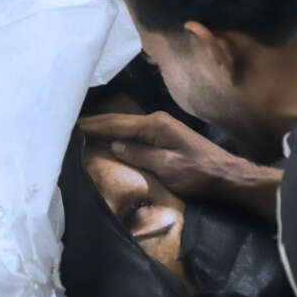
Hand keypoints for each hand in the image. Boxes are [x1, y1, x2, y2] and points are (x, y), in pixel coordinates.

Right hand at [77, 112, 281, 219]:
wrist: (228, 176)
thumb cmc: (200, 174)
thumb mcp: (168, 167)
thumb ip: (140, 155)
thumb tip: (114, 145)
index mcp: (155, 125)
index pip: (115, 124)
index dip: (91, 126)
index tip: (70, 126)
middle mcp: (156, 120)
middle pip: (117, 121)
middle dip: (93, 124)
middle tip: (68, 127)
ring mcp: (161, 127)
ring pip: (124, 125)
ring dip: (103, 128)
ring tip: (81, 131)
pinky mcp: (165, 136)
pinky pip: (133, 132)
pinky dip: (116, 134)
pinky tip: (107, 138)